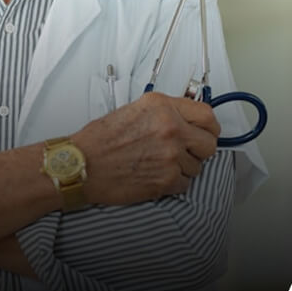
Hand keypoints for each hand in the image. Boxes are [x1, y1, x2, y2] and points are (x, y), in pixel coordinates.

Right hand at [75, 92, 219, 205]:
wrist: (82, 164)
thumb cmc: (99, 140)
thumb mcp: (133, 110)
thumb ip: (163, 112)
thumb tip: (186, 120)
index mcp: (162, 106)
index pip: (207, 115)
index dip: (209, 127)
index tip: (205, 132)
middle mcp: (170, 127)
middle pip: (209, 144)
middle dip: (200, 150)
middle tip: (186, 152)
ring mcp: (171, 155)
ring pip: (197, 167)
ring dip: (183, 167)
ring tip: (159, 164)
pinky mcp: (167, 179)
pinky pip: (185, 184)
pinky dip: (173, 183)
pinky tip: (155, 175)